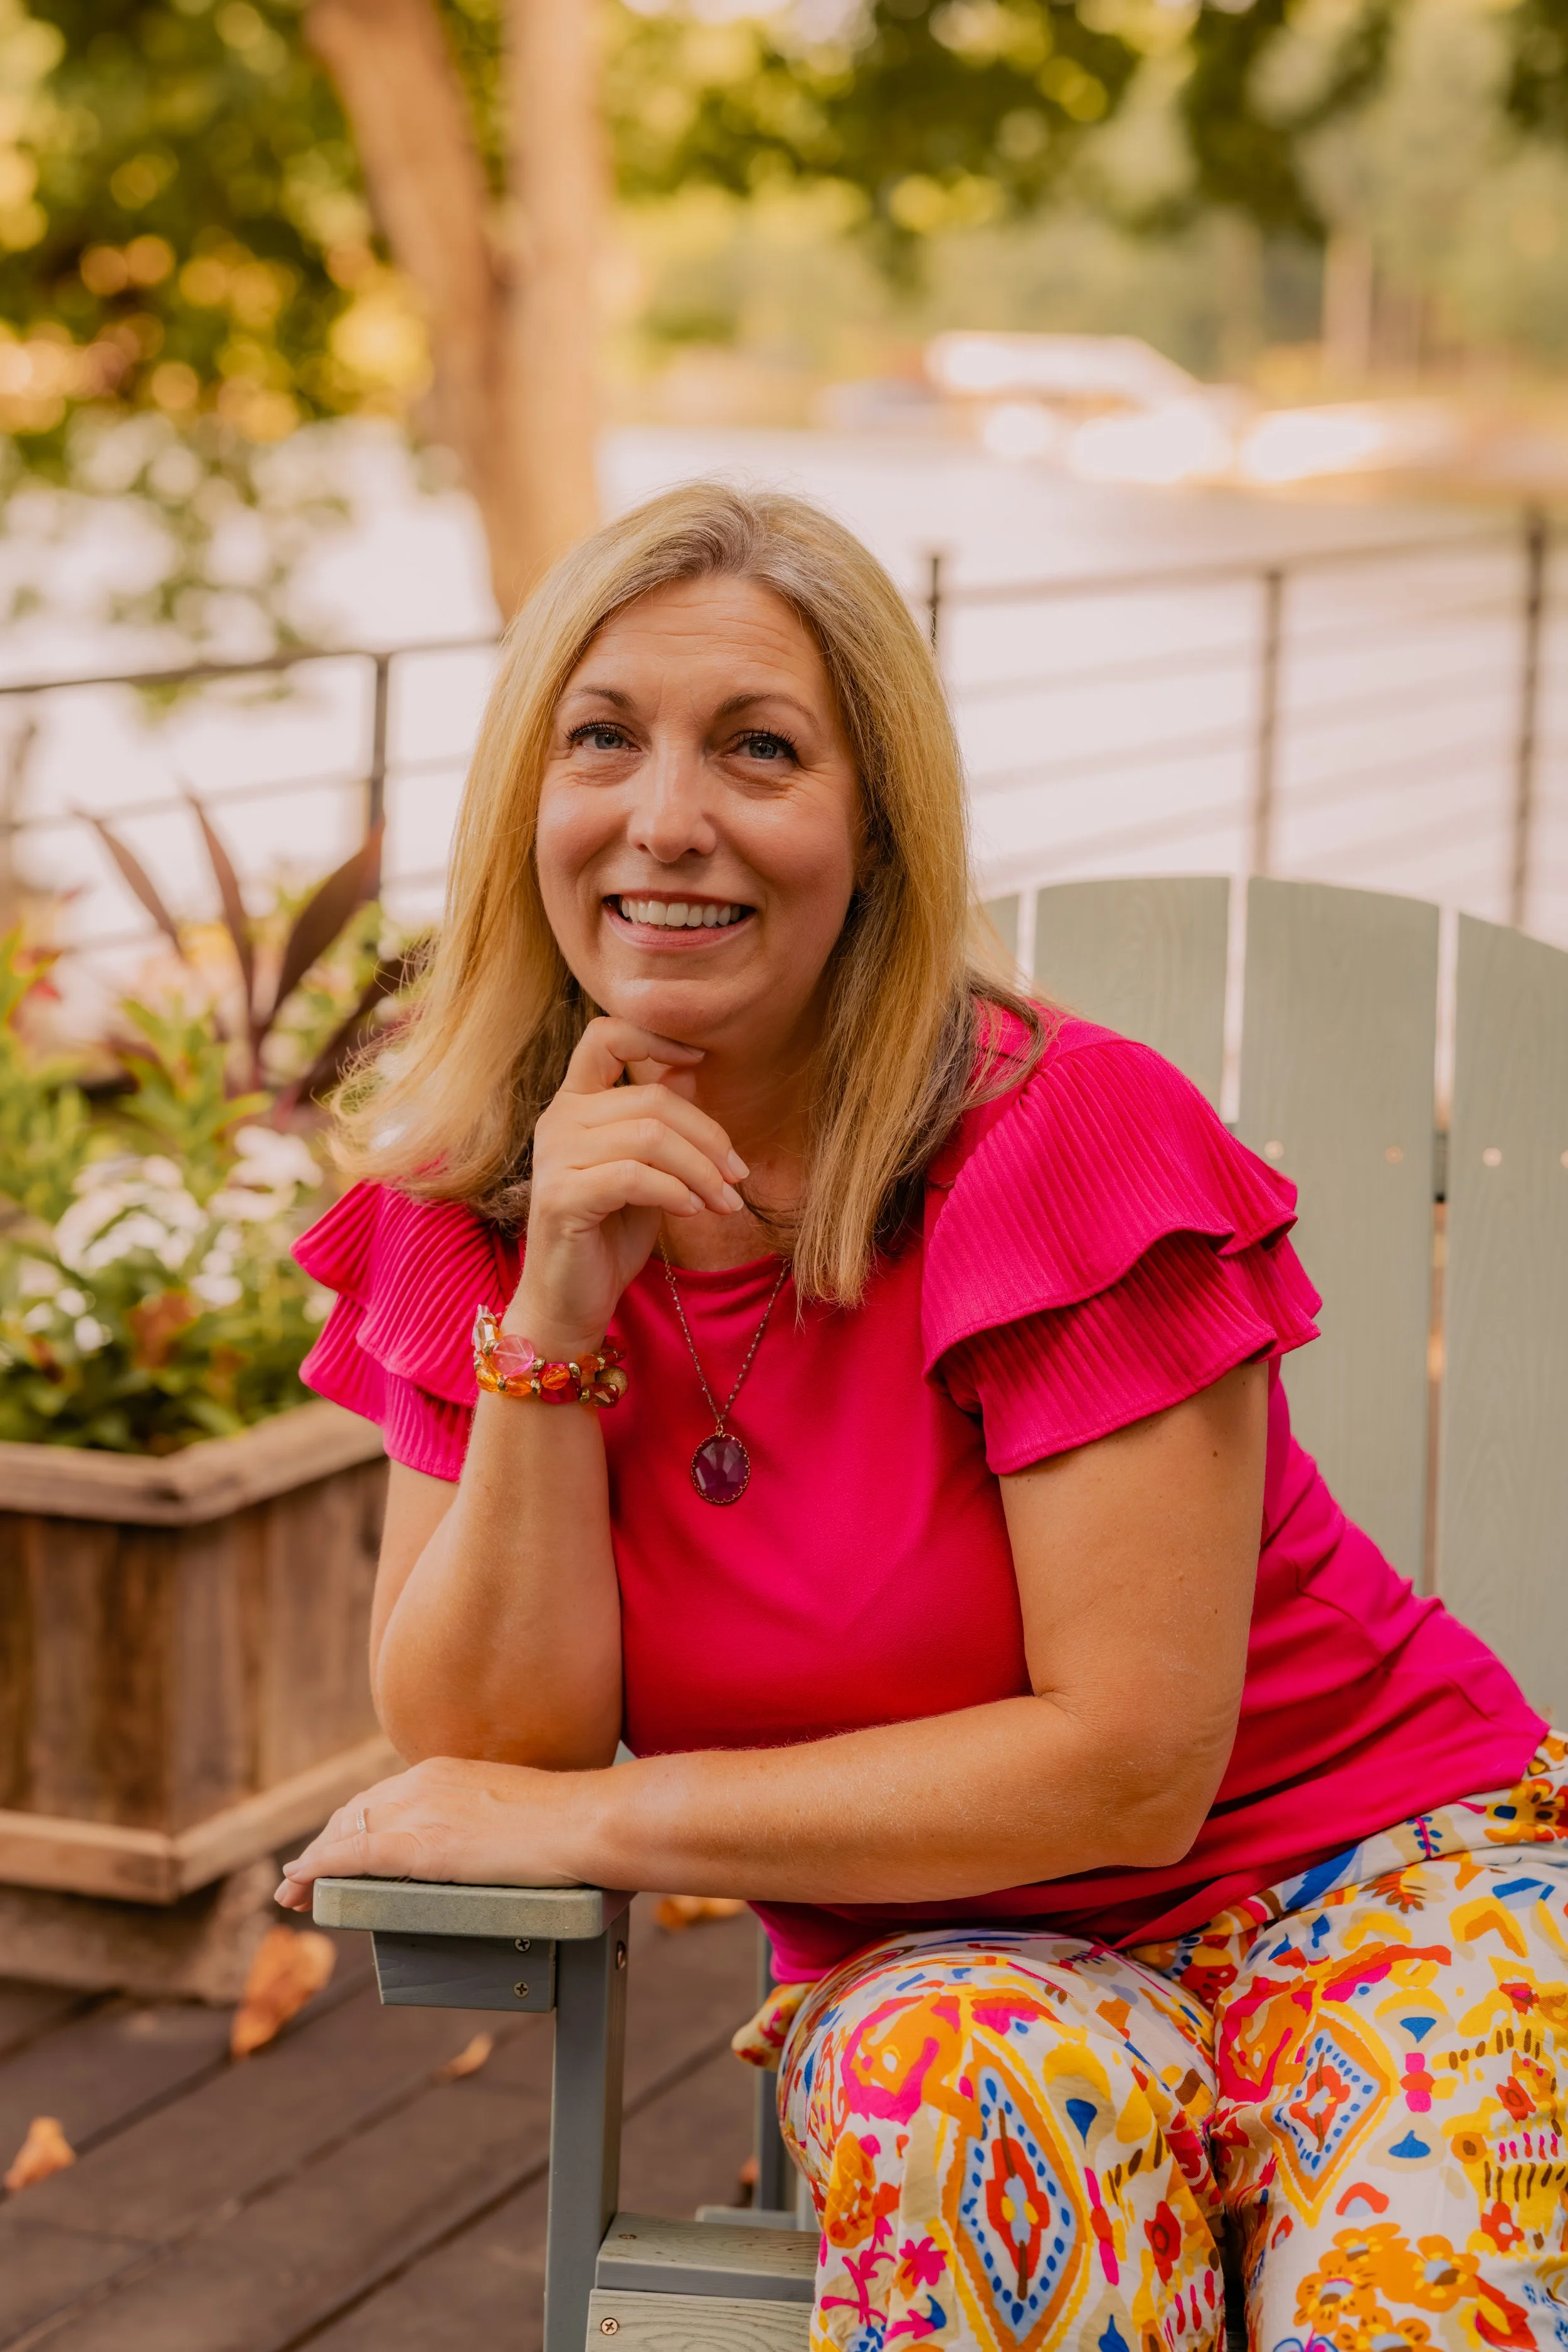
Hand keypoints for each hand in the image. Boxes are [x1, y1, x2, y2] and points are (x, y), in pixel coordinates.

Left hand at [273, 1756, 589, 1910]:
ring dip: (313, 1863)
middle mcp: (424, 1782)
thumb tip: (481, 1849)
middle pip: (354, 1813)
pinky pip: (355, 1855)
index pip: (380, 1799)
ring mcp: (422, 1811)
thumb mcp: (511, 1811)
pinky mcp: (424, 1845)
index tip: (333, 1850)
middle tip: (299, 1880)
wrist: (586, 1821)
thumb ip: (483, 1823)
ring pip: (346, 1833)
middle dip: (323, 1845)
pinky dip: (320, 1868)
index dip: (348, 1826)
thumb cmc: (569, 1822)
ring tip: (293, 1893)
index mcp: (445, 1771)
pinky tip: (300, 1882)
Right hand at [512, 1017, 747, 1354]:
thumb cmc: (611, 1232)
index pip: (605, 1036)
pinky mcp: (561, 1197)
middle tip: (738, 1176)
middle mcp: (559, 1121)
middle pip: (651, 1099)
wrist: (571, 1300)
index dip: (655, 1037)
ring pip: (649, 1136)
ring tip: (724, 1202)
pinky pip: (634, 1176)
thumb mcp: (645, 1168)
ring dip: (701, 1171)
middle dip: (708, 1136)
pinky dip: (675, 1191)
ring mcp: (555, 1157)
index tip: (700, 1059)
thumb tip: (692, 1072)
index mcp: (576, 1103)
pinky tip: (692, 1211)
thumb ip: (658, 1121)